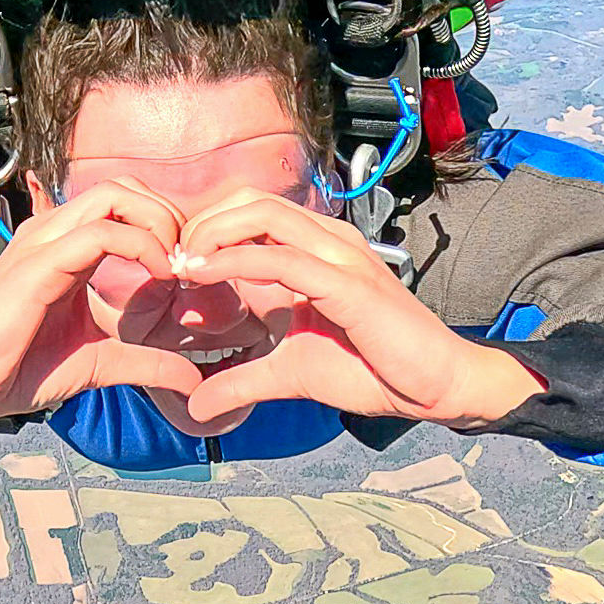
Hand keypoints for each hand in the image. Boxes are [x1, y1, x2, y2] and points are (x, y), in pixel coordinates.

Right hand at [0, 180, 200, 443]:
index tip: (187, 272)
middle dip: (167, 215)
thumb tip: (193, 382)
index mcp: (65, 245)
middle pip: (124, 187)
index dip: (165, 226)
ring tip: (174, 267)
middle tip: (185, 262)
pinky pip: (100, 233)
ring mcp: (43, 243)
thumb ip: (146, 362)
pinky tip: (159, 276)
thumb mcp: (99, 362)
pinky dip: (141, 246)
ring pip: (114, 196)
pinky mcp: (38, 265)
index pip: (124, 203)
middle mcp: (53, 233)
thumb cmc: (16, 368)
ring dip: (158, 223)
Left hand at [172, 189, 542, 428]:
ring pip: (261, 215)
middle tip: (171, 262)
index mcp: (316, 249)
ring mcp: (339, 256)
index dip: (207, 229)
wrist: (432, 386)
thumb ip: (242, 380)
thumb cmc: (371, 369)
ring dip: (211, 234)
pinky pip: (281, 258)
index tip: (174, 265)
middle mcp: (327, 240)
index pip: (252, 213)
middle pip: (249, 200)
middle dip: (201, 223)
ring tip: (181, 264)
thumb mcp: (289, 373)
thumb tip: (197, 403)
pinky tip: (205, 274)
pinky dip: (235, 261)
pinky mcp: (347, 283)